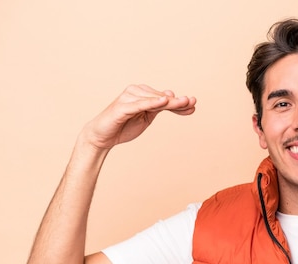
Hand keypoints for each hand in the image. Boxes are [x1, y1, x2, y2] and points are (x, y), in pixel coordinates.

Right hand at [79, 84, 196, 149]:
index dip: (179, 103)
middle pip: (161, 97)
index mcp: (142, 94)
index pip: (164, 98)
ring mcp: (128, 98)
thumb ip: (158, 108)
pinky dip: (152, 102)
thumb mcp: (146, 118)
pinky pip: (140, 104)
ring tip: (184, 102)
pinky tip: (163, 101)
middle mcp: (135, 92)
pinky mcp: (122, 107)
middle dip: (177, 102)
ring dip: (169, 101)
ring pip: (153, 99)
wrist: (103, 136)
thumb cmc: (124, 126)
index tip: (194, 106)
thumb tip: (172, 97)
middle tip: (192, 102)